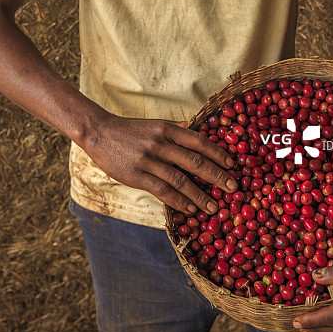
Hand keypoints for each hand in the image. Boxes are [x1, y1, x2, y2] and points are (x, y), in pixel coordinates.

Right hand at [85, 114, 237, 213]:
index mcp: (168, 129)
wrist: (99, 132)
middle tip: (233, 188)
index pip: (199, 141)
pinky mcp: (137, 175)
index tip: (232, 165)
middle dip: (217, 176)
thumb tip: (193, 127)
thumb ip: (174, 127)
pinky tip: (189, 208)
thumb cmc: (130, 130)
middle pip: (195, 161)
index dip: (218, 154)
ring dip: (199, 195)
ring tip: (213, 206)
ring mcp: (149, 159)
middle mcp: (161, 143)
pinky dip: (178, 200)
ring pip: (180, 180)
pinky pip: (162, 190)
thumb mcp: (154, 123)